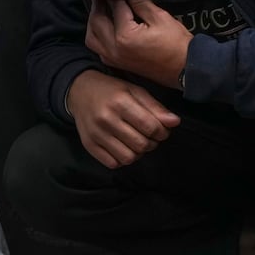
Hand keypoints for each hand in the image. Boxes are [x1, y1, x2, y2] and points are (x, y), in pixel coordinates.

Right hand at [66, 70, 180, 168]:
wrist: (79, 91)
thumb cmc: (111, 91)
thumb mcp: (135, 91)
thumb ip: (155, 107)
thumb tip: (174, 122)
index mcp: (120, 102)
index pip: (150, 127)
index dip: (162, 132)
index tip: (162, 130)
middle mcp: (106, 119)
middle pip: (141, 144)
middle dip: (152, 143)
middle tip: (150, 136)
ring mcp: (96, 134)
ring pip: (128, 158)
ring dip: (139, 153)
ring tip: (137, 142)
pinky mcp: (89, 145)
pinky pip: (113, 164)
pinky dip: (123, 159)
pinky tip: (124, 147)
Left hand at [84, 0, 192, 88]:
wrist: (184, 69)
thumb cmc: (176, 44)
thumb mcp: (160, 18)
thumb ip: (141, 1)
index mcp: (124, 36)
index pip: (114, 6)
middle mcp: (113, 49)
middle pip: (96, 20)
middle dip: (100, 4)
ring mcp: (113, 59)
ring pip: (92, 36)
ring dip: (95, 21)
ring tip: (106, 8)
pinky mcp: (116, 64)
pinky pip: (98, 48)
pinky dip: (98, 35)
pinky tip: (108, 26)